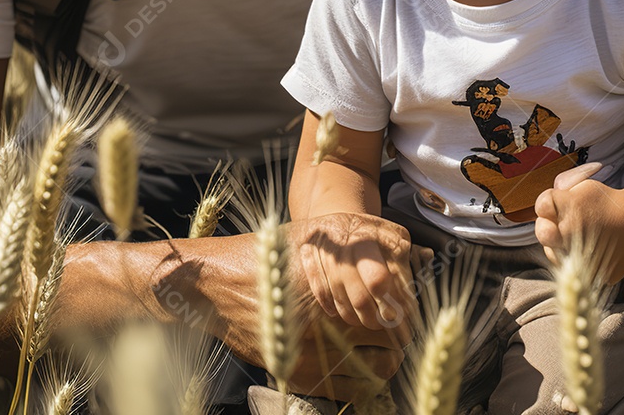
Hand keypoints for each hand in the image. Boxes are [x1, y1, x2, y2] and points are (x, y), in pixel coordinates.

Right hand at [171, 226, 407, 404]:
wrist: (219, 289)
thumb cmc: (266, 257)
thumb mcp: (309, 235)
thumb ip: (354, 240)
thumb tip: (402, 247)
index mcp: (333, 284)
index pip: (393, 305)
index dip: (404, 304)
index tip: (402, 301)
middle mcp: (327, 322)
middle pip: (392, 336)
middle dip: (398, 330)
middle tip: (396, 323)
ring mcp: (316, 354)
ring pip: (380, 367)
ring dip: (387, 357)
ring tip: (382, 344)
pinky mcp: (303, 377)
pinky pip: (355, 389)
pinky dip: (366, 379)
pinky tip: (360, 362)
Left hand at [534, 165, 623, 281]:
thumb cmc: (608, 202)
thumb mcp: (584, 185)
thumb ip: (560, 190)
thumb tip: (545, 205)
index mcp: (570, 206)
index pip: (542, 205)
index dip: (547, 204)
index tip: (556, 204)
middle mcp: (572, 231)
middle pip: (542, 232)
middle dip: (546, 226)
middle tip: (556, 224)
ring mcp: (580, 255)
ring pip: (551, 253)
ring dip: (556, 244)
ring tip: (571, 237)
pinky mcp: (589, 272)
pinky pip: (568, 269)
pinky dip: (570, 260)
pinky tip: (580, 250)